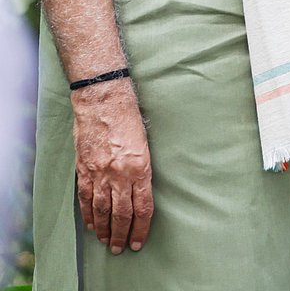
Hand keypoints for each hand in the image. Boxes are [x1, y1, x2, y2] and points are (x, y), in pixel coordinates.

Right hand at [72, 78, 153, 253]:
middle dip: (122, 234)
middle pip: (121, 214)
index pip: (142, 207)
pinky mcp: (84, 170)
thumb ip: (142, 167)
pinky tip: (92, 225)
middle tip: (121, 248)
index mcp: (140, 167)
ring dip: (105, 229)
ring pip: (102, 211)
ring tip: (107, 242)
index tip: (139, 241)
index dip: (141, 228)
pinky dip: (88, 215)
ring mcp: (100, 173)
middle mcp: (120, 174)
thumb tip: (142, 188)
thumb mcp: (145, 142)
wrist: (103, 101)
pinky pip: (85, 199)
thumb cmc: (129, 117)